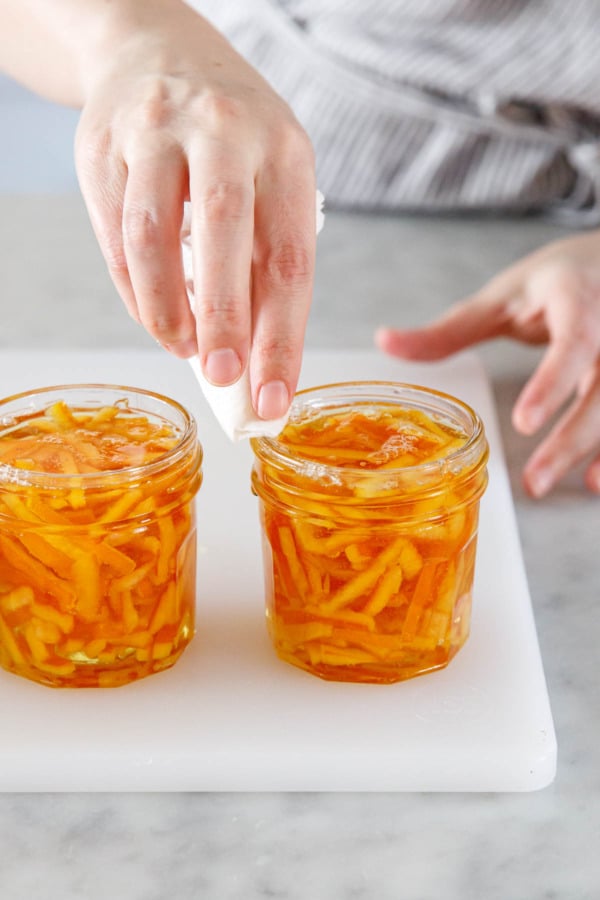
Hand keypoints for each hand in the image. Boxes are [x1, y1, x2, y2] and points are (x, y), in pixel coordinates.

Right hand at [75, 0, 315, 419]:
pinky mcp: (103, 145)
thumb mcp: (272, 177)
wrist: (158, 52)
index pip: (289, 256)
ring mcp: (156, 131)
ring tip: (183, 348)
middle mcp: (223, 129)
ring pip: (151, 233)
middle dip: (223, 318)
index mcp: (283, 148)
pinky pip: (113, 232)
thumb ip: (266, 258)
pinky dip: (134, 287)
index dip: (283, 336)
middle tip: (222, 377)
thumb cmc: (231, 139)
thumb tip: (255, 355)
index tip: (275, 397)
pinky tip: (154, 315)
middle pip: (223, 232)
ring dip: (166, 308)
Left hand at [375, 230, 599, 496]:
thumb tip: (385, 342)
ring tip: (579, 487)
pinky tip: (595, 480)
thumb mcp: (500, 298)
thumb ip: (449, 330)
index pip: (571, 342)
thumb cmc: (553, 281)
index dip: (550, 384)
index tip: (523, 423)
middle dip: (571, 437)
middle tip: (534, 480)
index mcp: (575, 299)